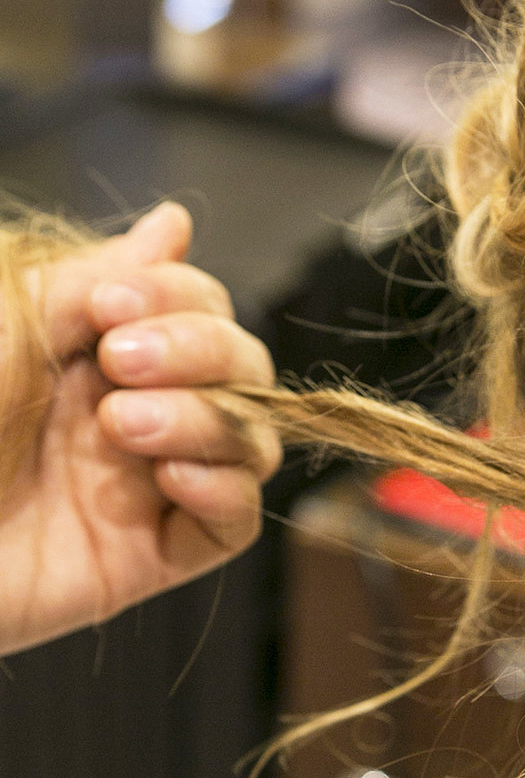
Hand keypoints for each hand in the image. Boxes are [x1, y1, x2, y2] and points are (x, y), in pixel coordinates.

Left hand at [0, 202, 279, 655]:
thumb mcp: (3, 326)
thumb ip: (89, 279)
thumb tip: (174, 224)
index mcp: (88, 347)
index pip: (193, 304)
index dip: (176, 296)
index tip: (110, 309)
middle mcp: (128, 408)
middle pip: (238, 364)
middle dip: (200, 350)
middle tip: (121, 362)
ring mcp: (144, 481)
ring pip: (247, 436)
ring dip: (208, 417)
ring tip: (123, 426)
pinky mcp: (152, 554)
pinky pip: (235, 520)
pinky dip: (224, 488)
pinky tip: (170, 476)